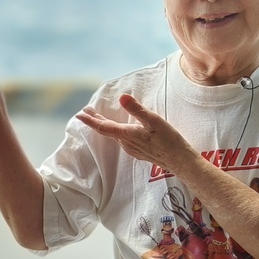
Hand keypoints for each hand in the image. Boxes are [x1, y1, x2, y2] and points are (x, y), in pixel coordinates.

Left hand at [75, 93, 193, 172]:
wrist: (179, 161)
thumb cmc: (168, 140)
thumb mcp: (154, 121)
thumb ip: (137, 109)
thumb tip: (121, 97)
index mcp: (127, 135)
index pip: (103, 126)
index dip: (90, 120)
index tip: (79, 114)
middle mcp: (126, 143)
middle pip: (106, 131)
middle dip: (94, 120)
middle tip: (84, 111)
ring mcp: (131, 149)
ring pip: (113, 136)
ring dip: (104, 126)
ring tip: (98, 117)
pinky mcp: (138, 151)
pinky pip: (121, 140)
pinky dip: (114, 132)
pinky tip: (117, 130)